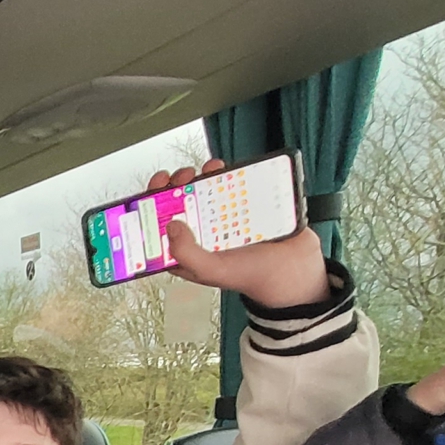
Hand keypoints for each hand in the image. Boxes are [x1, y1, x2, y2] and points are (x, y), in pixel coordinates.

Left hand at [150, 161, 330, 309]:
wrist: (294, 267)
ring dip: (198, 176)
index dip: (150, 208)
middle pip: (177, 203)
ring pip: (201, 190)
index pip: (158, 227)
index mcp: (186, 251)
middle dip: (174, 186)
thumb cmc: (252, 274)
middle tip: (180, 178)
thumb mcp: (211, 270)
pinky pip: (227, 184)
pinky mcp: (240, 205)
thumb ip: (187, 253)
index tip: (152, 191)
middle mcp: (200, 233)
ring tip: (203, 171)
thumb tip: (171, 225)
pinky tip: (222, 169)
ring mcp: (220, 217)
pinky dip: (223, 174)